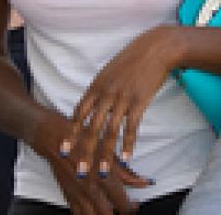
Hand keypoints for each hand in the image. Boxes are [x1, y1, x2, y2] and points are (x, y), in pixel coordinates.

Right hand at [32, 108, 149, 213]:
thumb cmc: (82, 138)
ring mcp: (78, 195)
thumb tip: (144, 182)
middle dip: (119, 214)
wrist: (54, 137)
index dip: (131, 208)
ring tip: (110, 211)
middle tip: (124, 209)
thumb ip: (126, 171)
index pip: (123, 204)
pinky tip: (93, 211)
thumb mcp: (107, 150)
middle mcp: (90, 190)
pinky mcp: (68, 196)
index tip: (134, 204)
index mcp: (103, 178)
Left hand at [63, 26, 185, 179]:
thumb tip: (94, 105)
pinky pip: (131, 127)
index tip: (65, 149)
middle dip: (85, 151)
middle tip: (81, 170)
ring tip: (103, 171)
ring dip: (106, 154)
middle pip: (91, 127)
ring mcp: (122, 98)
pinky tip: (127, 157)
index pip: (79, 112)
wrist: (154, 48)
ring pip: (110, 131)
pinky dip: (128, 143)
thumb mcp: (110, 71)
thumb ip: (101, 89)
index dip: (72, 132)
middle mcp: (106, 93)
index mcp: (97, 85)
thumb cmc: (132, 59)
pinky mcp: (139, 101)